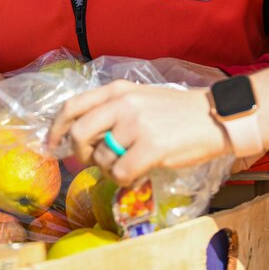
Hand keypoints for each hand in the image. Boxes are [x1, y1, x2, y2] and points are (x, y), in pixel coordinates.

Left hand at [47, 80, 228, 185]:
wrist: (215, 117)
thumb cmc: (175, 112)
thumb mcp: (138, 99)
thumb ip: (110, 111)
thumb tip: (82, 139)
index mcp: (116, 89)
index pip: (72, 106)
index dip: (57, 128)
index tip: (53, 144)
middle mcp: (122, 103)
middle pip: (79, 133)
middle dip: (79, 153)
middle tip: (91, 162)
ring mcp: (136, 124)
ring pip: (102, 158)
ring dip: (109, 169)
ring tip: (125, 166)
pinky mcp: (152, 147)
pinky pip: (121, 173)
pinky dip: (124, 180)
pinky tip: (135, 174)